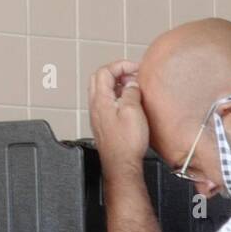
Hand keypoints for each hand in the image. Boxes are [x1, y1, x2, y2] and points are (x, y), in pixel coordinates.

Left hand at [88, 60, 148, 174]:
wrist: (121, 166)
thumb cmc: (126, 145)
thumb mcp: (133, 111)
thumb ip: (131, 92)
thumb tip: (132, 83)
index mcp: (101, 101)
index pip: (105, 71)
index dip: (121, 65)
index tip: (134, 68)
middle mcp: (96, 107)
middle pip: (99, 78)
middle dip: (117, 71)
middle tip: (132, 75)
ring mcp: (98, 116)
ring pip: (102, 90)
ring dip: (117, 84)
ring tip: (132, 88)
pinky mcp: (103, 124)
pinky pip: (106, 102)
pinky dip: (117, 95)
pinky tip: (129, 102)